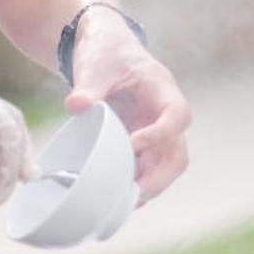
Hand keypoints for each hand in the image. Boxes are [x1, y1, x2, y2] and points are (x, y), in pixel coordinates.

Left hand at [65, 12, 190, 201]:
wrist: (103, 49)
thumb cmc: (105, 52)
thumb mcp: (95, 65)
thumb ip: (88, 85)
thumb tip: (76, 106)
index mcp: (162, 89)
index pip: (177, 115)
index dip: (161, 134)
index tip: (133, 143)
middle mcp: (164, 114)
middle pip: (178, 152)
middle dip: (161, 176)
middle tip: (134, 193)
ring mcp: (154, 131)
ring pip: (164, 166)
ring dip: (148, 186)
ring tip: (122, 205)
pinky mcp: (141, 142)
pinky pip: (146, 168)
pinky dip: (135, 184)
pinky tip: (116, 200)